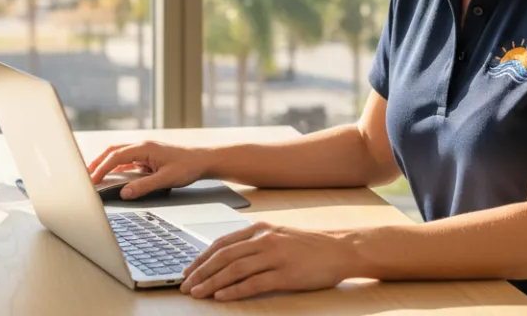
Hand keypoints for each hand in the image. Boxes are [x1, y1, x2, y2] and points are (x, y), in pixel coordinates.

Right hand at [86, 141, 209, 199]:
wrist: (203, 160)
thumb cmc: (188, 166)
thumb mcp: (166, 179)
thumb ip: (144, 186)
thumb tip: (124, 193)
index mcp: (144, 148)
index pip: (116, 156)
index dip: (101, 168)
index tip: (91, 180)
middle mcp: (143, 146)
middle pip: (113, 151)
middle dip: (98, 162)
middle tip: (85, 174)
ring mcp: (145, 150)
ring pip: (119, 154)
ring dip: (106, 163)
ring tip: (94, 174)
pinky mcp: (149, 156)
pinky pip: (128, 159)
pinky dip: (117, 166)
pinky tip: (114, 175)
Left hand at [180, 222, 355, 300]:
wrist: (341, 249)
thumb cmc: (311, 245)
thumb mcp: (280, 235)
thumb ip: (256, 242)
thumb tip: (229, 255)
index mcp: (260, 230)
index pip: (222, 243)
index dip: (202, 257)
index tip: (188, 269)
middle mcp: (264, 240)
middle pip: (223, 256)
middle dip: (200, 272)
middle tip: (185, 285)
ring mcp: (275, 256)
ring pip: (234, 270)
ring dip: (211, 283)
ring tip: (197, 293)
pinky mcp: (286, 274)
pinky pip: (253, 283)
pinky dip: (234, 290)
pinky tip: (221, 297)